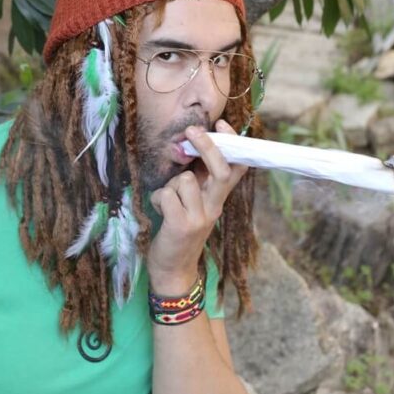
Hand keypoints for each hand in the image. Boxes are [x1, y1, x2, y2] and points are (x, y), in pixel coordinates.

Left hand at [147, 119, 247, 293]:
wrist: (173, 269)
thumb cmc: (180, 229)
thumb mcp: (195, 203)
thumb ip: (197, 180)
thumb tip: (189, 146)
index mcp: (218, 198)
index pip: (236, 167)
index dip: (233, 143)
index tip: (220, 124)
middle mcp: (215, 206)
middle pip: (220, 169)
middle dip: (207, 147)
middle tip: (192, 131)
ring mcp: (200, 216)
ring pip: (184, 179)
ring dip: (170, 185)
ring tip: (168, 202)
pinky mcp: (182, 225)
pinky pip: (166, 195)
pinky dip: (157, 200)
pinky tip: (159, 213)